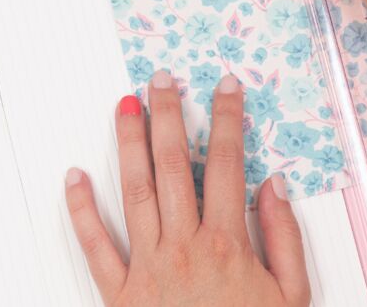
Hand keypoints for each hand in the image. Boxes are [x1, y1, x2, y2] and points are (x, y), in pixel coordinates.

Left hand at [65, 72, 309, 306]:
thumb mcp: (292, 296)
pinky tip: (74, 177)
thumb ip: (285, 237)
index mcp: (227, 243)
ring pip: (135, 191)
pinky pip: (96, 246)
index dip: (226, 119)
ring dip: (129, 144)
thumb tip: (274, 184)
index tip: (224, 87)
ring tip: (125, 106)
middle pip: (174, 165)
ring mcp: (147, 268)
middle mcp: (183, 246)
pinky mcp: (119, 295)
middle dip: (168, 116)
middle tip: (161, 80)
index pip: (226, 163)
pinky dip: (81, 210)